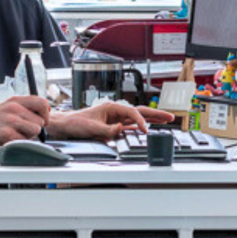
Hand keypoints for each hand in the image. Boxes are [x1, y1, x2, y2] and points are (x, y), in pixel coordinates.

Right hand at [0, 95, 49, 146]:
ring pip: (35, 131)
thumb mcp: (6, 108)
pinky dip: (17, 143)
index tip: (41, 120)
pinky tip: (6, 139)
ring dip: (26, 136)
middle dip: (33, 128)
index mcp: (15, 100)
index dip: (45, 114)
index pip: (42, 102)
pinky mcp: (6, 132)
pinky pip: (24, 141)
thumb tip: (44, 116)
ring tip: (12, 134)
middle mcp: (13, 107)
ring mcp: (10, 119)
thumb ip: (23, 109)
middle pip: (41, 121)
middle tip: (19, 130)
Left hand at [50, 102, 175, 141]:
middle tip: (171, 117)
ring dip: (151, 120)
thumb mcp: (91, 127)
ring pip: (137, 118)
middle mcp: (114, 111)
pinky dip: (140, 127)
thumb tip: (121, 130)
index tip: (145, 130)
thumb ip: (107, 130)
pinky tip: (148, 128)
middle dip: (155, 114)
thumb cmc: (75, 123)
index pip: (132, 112)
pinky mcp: (113, 126)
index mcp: (110, 107)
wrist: (65, 126)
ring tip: (166, 120)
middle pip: (139, 111)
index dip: (141, 121)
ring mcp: (115, 118)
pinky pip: (130, 126)